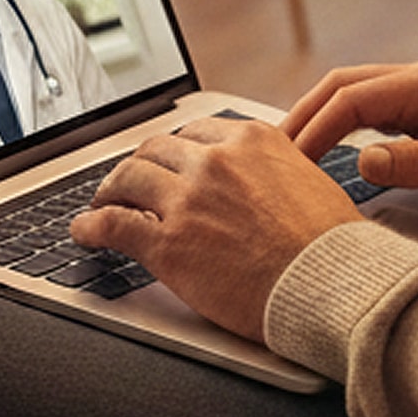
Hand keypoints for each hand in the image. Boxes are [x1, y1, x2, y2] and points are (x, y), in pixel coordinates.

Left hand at [70, 117, 364, 343]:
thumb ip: (274, 170)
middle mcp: (215, 161)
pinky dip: (91, 226)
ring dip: (110, 191)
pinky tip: (84, 232)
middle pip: (156, 150)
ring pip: (128, 179)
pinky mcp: (168, 244)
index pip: (196, 132)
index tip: (169, 162)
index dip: (175, 150)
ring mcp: (188, 200)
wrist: (333, 284)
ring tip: (103, 204)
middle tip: (131, 183)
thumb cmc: (332, 246)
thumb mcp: (309, 181)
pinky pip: (113, 224)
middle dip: (139, 166)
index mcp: (252, 140)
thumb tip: (262, 181)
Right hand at [283, 59, 417, 213]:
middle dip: (305, 117)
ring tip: (291, 155)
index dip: (314, 129)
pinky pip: (379, 112)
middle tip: (272, 155)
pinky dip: (347, 127)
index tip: (287, 162)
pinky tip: (333, 153)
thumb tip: (362, 162)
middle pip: (346, 86)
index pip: (353, 98)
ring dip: (324, 120)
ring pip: (360, 96)